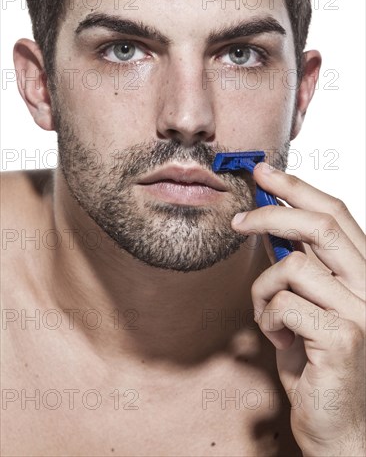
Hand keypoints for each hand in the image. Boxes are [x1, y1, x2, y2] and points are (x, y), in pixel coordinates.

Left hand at [231, 162, 365, 455]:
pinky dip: (268, 319)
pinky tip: (279, 341)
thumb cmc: (320, 366)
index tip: (266, 173)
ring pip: (293, 266)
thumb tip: (270, 226)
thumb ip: (299, 268)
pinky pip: (284, 304)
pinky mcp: (344, 338)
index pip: (336, 214)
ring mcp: (363, 311)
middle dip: (274, 211)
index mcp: (363, 274)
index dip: (299, 189)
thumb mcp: (306, 306)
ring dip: (264, 289)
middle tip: (240, 218)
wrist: (341, 429)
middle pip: (323, 224)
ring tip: (270, 318)